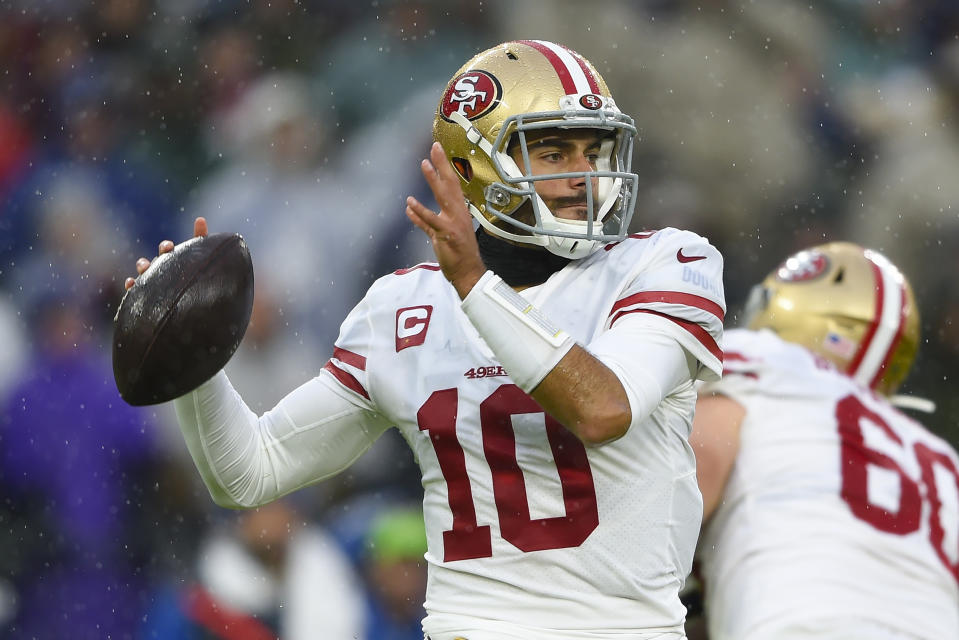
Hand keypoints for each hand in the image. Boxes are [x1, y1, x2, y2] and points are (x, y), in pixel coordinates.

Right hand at [124, 217, 208, 289]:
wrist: (198, 309)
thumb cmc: (199, 280)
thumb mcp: (202, 258)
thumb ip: (201, 239)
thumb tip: (200, 219)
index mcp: (174, 260)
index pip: (167, 251)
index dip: (166, 248)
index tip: (169, 247)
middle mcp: (162, 270)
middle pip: (155, 261)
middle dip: (154, 259)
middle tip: (162, 259)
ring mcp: (153, 282)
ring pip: (144, 272)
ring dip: (142, 267)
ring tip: (145, 268)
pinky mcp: (146, 296)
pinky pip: (134, 290)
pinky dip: (131, 285)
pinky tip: (131, 283)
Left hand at [406, 142, 485, 298]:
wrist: (468, 273)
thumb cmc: (457, 254)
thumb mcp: (443, 233)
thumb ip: (425, 222)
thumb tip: (410, 210)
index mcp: (460, 211)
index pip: (452, 184)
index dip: (444, 167)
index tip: (437, 150)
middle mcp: (458, 214)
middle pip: (450, 185)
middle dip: (442, 165)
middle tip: (435, 148)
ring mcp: (453, 224)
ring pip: (443, 197)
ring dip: (433, 181)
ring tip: (424, 165)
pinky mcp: (446, 235)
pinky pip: (431, 222)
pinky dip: (420, 212)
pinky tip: (410, 203)